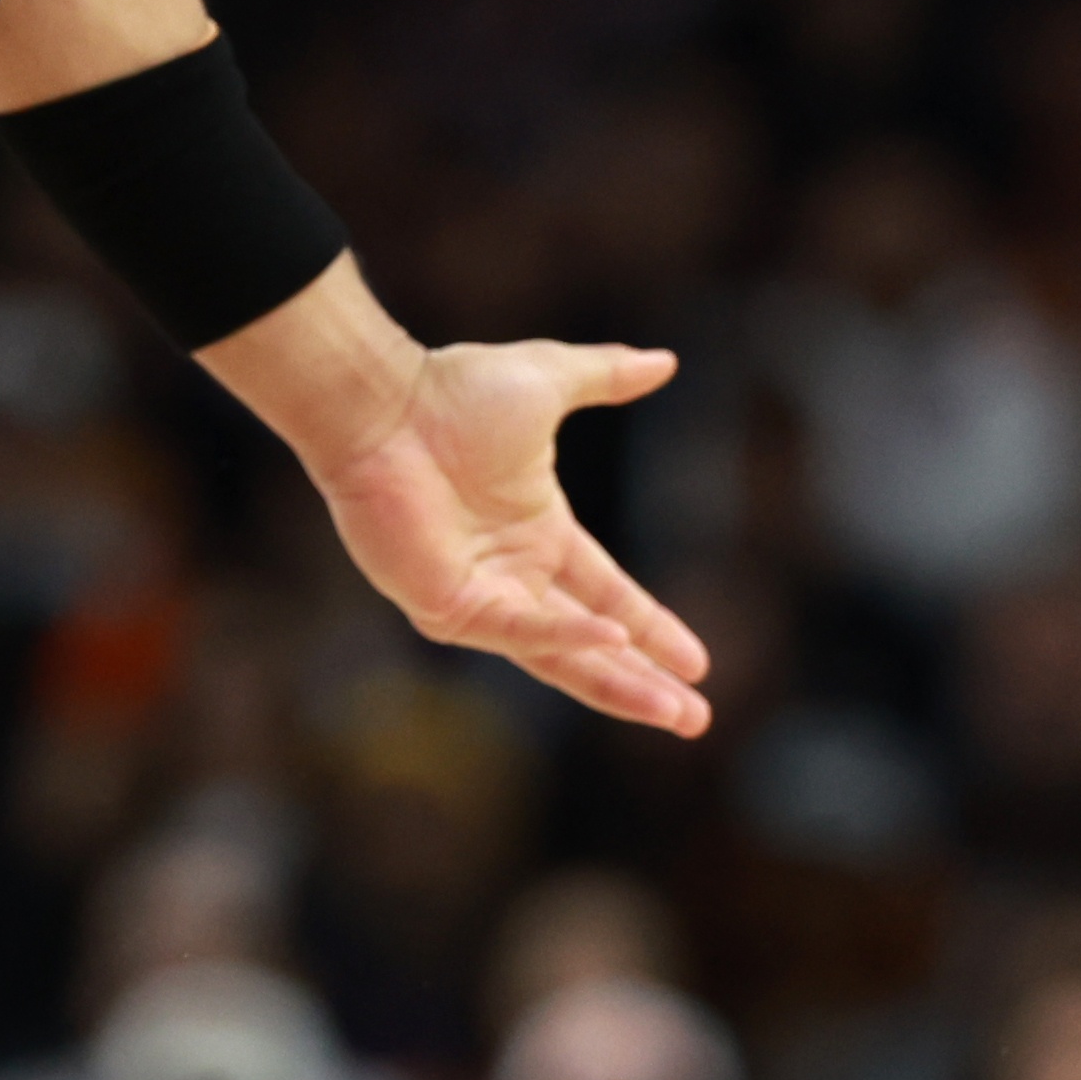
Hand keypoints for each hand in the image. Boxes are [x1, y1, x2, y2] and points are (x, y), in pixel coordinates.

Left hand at [303, 339, 711, 734]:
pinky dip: (565, 633)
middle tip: (694, 719)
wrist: (383, 407)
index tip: (697, 662)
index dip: (652, 629)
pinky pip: (519, 627)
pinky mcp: (448, 605)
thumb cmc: (451, 393)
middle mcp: (515, 573)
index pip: (609, 594)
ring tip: (671, 714)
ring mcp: (481, 595)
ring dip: (618, 684)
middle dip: (644, 681)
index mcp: (540, 531)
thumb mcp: (549, 379)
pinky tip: (611, 638)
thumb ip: (606, 375)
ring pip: (561, 656)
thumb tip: (664, 360)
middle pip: (593, 644)